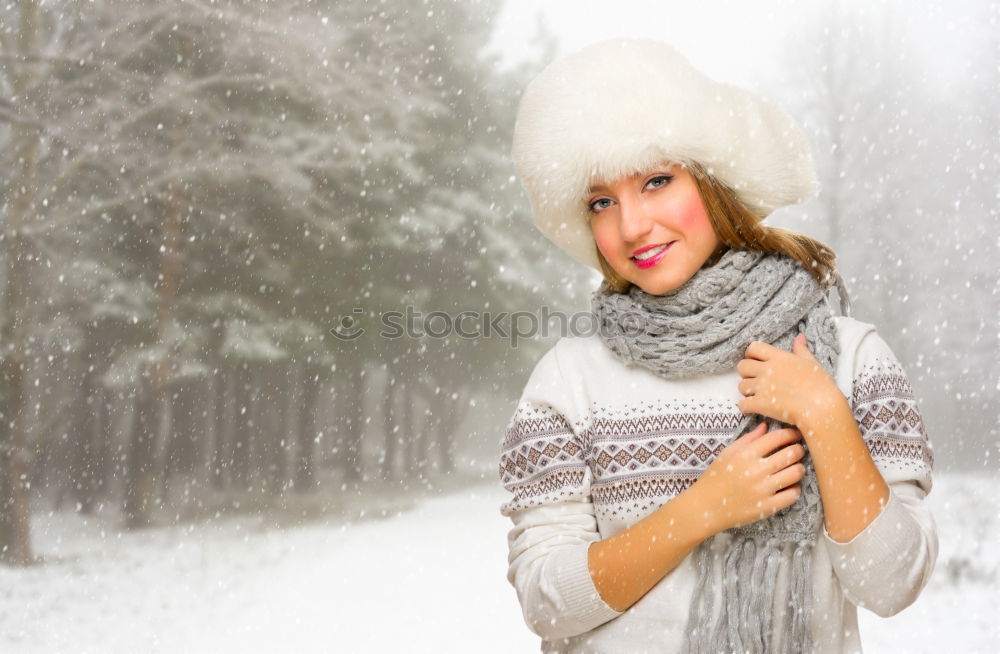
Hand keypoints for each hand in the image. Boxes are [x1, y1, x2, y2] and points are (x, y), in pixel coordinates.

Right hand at [690, 423, 805, 534]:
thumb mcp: (727, 454)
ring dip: (799, 468)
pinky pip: (792, 495)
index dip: (790, 434)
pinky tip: (788, 487)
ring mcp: (762, 490)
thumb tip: (765, 426)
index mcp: (745, 454)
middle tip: (798, 451)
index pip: (776, 438)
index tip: (795, 434)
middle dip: (798, 450)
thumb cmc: (714, 478)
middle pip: (791, 454)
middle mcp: (755, 470)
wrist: (705, 507)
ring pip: (796, 473)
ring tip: (795, 468)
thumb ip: (748, 439)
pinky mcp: (766, 507)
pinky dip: (794, 489)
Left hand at [736, 333, 845, 430]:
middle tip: (755, 380)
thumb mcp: (812, 363)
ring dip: (747, 391)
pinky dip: (746, 407)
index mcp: (779, 358)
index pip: (753, 348)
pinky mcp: (760, 404)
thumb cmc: (821, 386)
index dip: (751, 354)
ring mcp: (762, 387)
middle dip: (746, 373)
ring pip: (741, 386)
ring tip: (757, 395)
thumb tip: (799, 337)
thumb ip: (801, 350)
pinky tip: (754, 409)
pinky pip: (742, 404)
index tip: (755, 361)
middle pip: (742, 366)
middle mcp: (767, 370)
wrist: (821, 408)